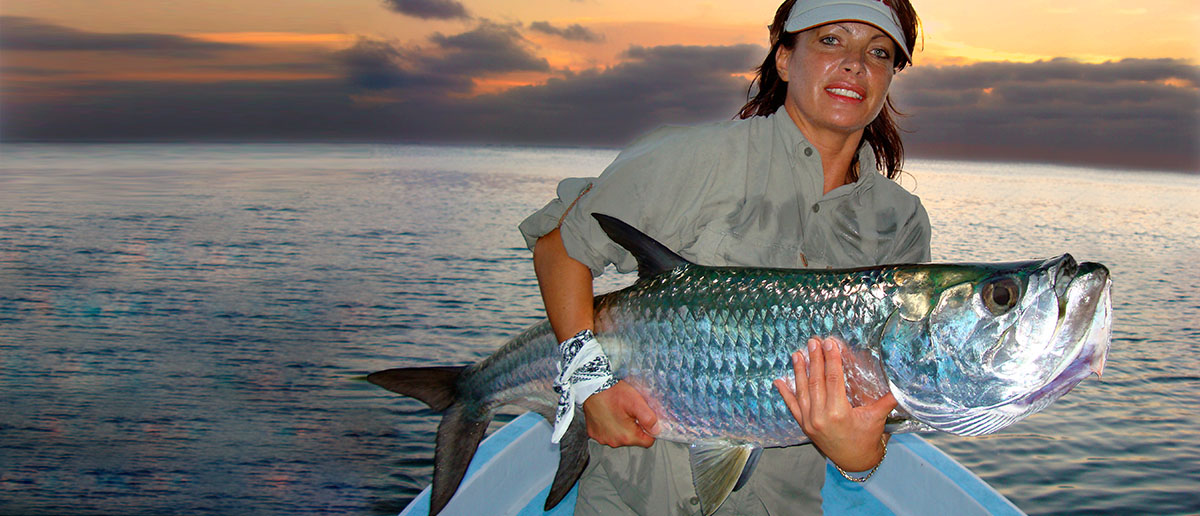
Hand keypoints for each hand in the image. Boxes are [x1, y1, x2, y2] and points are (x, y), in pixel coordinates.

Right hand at [582, 380, 660, 447]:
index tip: (644, 419)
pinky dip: (610, 427)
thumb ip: (649, 418)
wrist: (592, 387)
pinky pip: (608, 434)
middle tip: (629, 412)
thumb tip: (657, 430)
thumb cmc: (613, 393)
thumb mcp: (636, 402)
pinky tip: (608, 414)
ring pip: (620, 437)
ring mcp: (603, 439)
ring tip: (618, 412)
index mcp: (626, 436)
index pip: (647, 442)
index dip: (649, 430)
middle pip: (633, 440)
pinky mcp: (594, 434)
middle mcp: (614, 442)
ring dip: (622, 428)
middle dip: (634, 428)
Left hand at [773, 336, 896, 471]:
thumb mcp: (877, 418)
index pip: (833, 379)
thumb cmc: (867, 439)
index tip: (829, 343)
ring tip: (797, 353)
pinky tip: (779, 381)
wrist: (854, 461)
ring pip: (802, 391)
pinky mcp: (804, 425)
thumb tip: (901, 381)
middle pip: (816, 381)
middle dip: (815, 359)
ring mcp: (809, 421)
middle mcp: (820, 416)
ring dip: (799, 371)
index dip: (831, 359)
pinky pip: (792, 406)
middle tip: (813, 341)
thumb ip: (888, 399)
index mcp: (838, 413)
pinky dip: (785, 393)